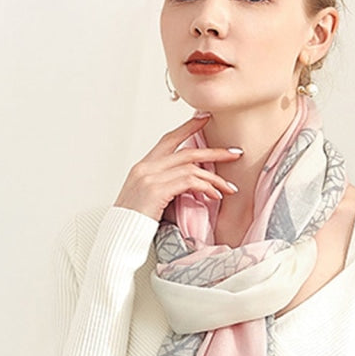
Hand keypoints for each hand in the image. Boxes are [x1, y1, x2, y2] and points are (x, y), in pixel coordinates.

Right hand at [113, 114, 240, 220]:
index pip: (168, 140)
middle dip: (214, 152)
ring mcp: (150, 177)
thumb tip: (189, 185)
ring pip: (191, 168)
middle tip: (235, 153)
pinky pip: (189, 182)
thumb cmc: (134, 222)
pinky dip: (205, 187)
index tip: (205, 119)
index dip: (188, 128)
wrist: (118, 236)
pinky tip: (214, 195)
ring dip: (214, 177)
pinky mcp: (156, 190)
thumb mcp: (147, 198)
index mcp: (143, 167)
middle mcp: (146, 168)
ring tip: (229, 188)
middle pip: (186, 151)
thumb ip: (164, 186)